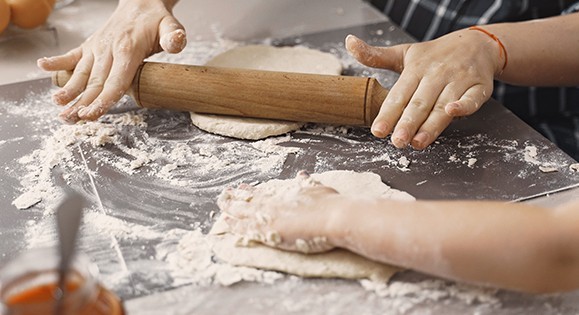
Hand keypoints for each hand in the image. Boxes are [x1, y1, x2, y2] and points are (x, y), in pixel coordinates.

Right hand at [37, 0, 185, 122]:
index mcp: (128, 49)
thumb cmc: (156, 21)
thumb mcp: (171, 27)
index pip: (116, 81)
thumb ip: (174, 37)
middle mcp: (109, 50)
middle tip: (72, 119)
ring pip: (81, 73)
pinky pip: (72, 55)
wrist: (140, 3)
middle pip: (95, 82)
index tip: (92, 114)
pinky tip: (43, 68)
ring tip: (58, 106)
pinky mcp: (90, 46)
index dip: (104, 99)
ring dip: (69, 90)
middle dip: (83, 102)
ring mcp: (97, 48)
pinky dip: (57, 61)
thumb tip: (177, 42)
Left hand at [218, 171, 340, 253]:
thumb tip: (301, 175)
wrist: (333, 218)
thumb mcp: (318, 188)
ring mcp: (269, 218)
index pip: (262, 193)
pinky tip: (226, 222)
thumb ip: (307, 183)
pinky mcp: (268, 232)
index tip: (241, 187)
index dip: (250, 191)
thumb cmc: (329, 205)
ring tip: (220, 204)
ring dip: (230, 208)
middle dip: (235, 198)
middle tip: (223, 194)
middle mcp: (274, 205)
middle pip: (248, 201)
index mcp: (284, 196)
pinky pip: (245, 228)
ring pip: (242, 212)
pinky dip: (234, 225)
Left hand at [346, 29, 502, 148]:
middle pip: (420, 103)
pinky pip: (472, 99)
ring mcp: (459, 80)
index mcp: (416, 68)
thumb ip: (376, 56)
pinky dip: (464, 106)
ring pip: (443, 106)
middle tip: (397, 142)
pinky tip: (453, 113)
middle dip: (407, 123)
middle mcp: (436, 74)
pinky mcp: (479, 87)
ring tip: (417, 142)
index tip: (377, 131)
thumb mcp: (404, 53)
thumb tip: (348, 43)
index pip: (399, 94)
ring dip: (431, 125)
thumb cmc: (435, 55)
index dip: (388, 113)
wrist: (477, 44)